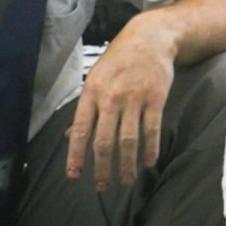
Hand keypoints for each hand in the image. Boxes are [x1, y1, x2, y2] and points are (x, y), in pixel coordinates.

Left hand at [66, 17, 176, 191]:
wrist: (150, 38)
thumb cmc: (119, 60)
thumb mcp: (95, 79)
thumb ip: (85, 109)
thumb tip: (70, 137)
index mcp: (91, 93)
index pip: (80, 131)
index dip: (76, 156)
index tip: (75, 176)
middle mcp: (111, 97)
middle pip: (104, 141)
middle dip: (102, 168)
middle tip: (102, 187)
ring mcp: (134, 98)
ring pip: (128, 140)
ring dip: (127, 165)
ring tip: (127, 181)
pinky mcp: (156, 98)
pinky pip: (152, 129)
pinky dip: (151, 149)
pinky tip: (150, 162)